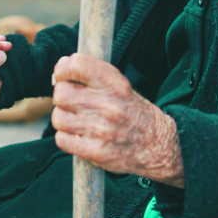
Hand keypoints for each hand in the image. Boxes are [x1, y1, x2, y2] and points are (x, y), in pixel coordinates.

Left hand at [51, 54, 184, 187]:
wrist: (159, 146)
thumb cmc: (134, 113)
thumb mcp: (121, 85)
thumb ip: (93, 75)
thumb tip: (58, 74)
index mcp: (116, 84)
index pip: (77, 65)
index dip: (62, 69)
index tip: (63, 76)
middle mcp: (109, 105)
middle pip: (61, 93)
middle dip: (62, 96)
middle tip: (71, 102)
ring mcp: (102, 130)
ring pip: (58, 118)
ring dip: (63, 119)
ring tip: (77, 120)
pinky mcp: (97, 152)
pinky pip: (61, 139)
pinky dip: (65, 137)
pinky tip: (78, 135)